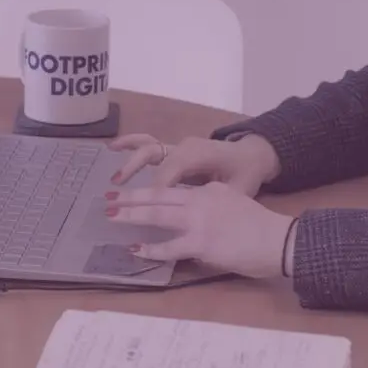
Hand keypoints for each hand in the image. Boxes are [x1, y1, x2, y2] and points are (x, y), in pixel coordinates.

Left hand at [104, 182, 295, 278]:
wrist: (279, 239)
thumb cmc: (264, 229)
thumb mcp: (238, 206)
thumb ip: (217, 208)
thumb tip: (202, 224)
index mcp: (212, 190)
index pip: (177, 190)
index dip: (154, 192)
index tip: (138, 195)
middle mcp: (202, 200)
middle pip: (160, 195)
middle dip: (132, 197)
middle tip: (110, 198)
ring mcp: (199, 220)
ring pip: (158, 214)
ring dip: (132, 215)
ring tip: (112, 216)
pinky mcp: (201, 242)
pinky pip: (169, 246)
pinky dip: (151, 248)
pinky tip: (136, 250)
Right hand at [107, 133, 281, 196]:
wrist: (255, 154)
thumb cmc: (247, 174)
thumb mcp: (239, 190)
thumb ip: (218, 202)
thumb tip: (197, 222)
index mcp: (200, 155)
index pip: (171, 173)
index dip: (157, 192)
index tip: (142, 211)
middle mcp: (186, 148)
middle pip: (155, 160)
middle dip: (134, 176)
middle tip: (116, 197)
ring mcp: (179, 146)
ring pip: (149, 149)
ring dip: (130, 162)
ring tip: (114, 179)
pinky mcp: (176, 149)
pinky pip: (150, 144)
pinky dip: (131, 144)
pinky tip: (113, 148)